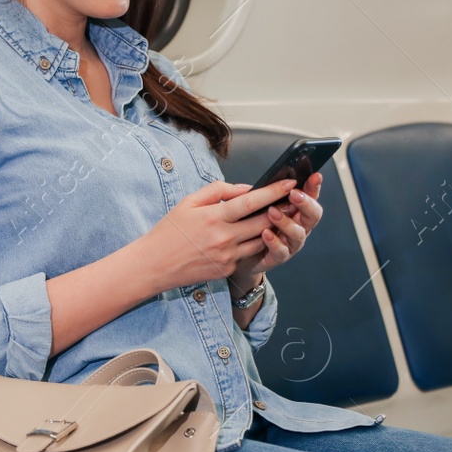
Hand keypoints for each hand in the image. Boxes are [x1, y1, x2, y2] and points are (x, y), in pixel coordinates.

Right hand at [142, 179, 299, 291]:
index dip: (274, 191)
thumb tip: (246, 189)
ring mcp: (228, 256)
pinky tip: (255, 236)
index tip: (290, 182)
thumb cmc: (170, 230)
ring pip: (261, 239)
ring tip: (281, 216)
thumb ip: (219, 191)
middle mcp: (224, 238)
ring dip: (272, 228)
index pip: (252, 201)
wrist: (155, 264)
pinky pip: (247, 254)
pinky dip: (252, 243)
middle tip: (296, 199)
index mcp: (215, 217)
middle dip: (282, 209)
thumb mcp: (189, 202)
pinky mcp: (227, 269)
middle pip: (263, 221)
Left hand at [230, 170, 322, 288]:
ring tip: (272, 212)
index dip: (314, 187)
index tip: (315, 176)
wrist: (243, 254)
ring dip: (286, 222)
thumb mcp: (260, 205)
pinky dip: (274, 241)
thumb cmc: (253, 225)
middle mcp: (299, 227)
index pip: (311, 197)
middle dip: (306, 203)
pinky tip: (265, 233)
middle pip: (313, 216)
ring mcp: (291, 243)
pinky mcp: (279, 257)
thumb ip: (267, 193)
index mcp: (297, 211)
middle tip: (294, 194)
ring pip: (298, 234)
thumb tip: (268, 179)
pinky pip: (281, 251)